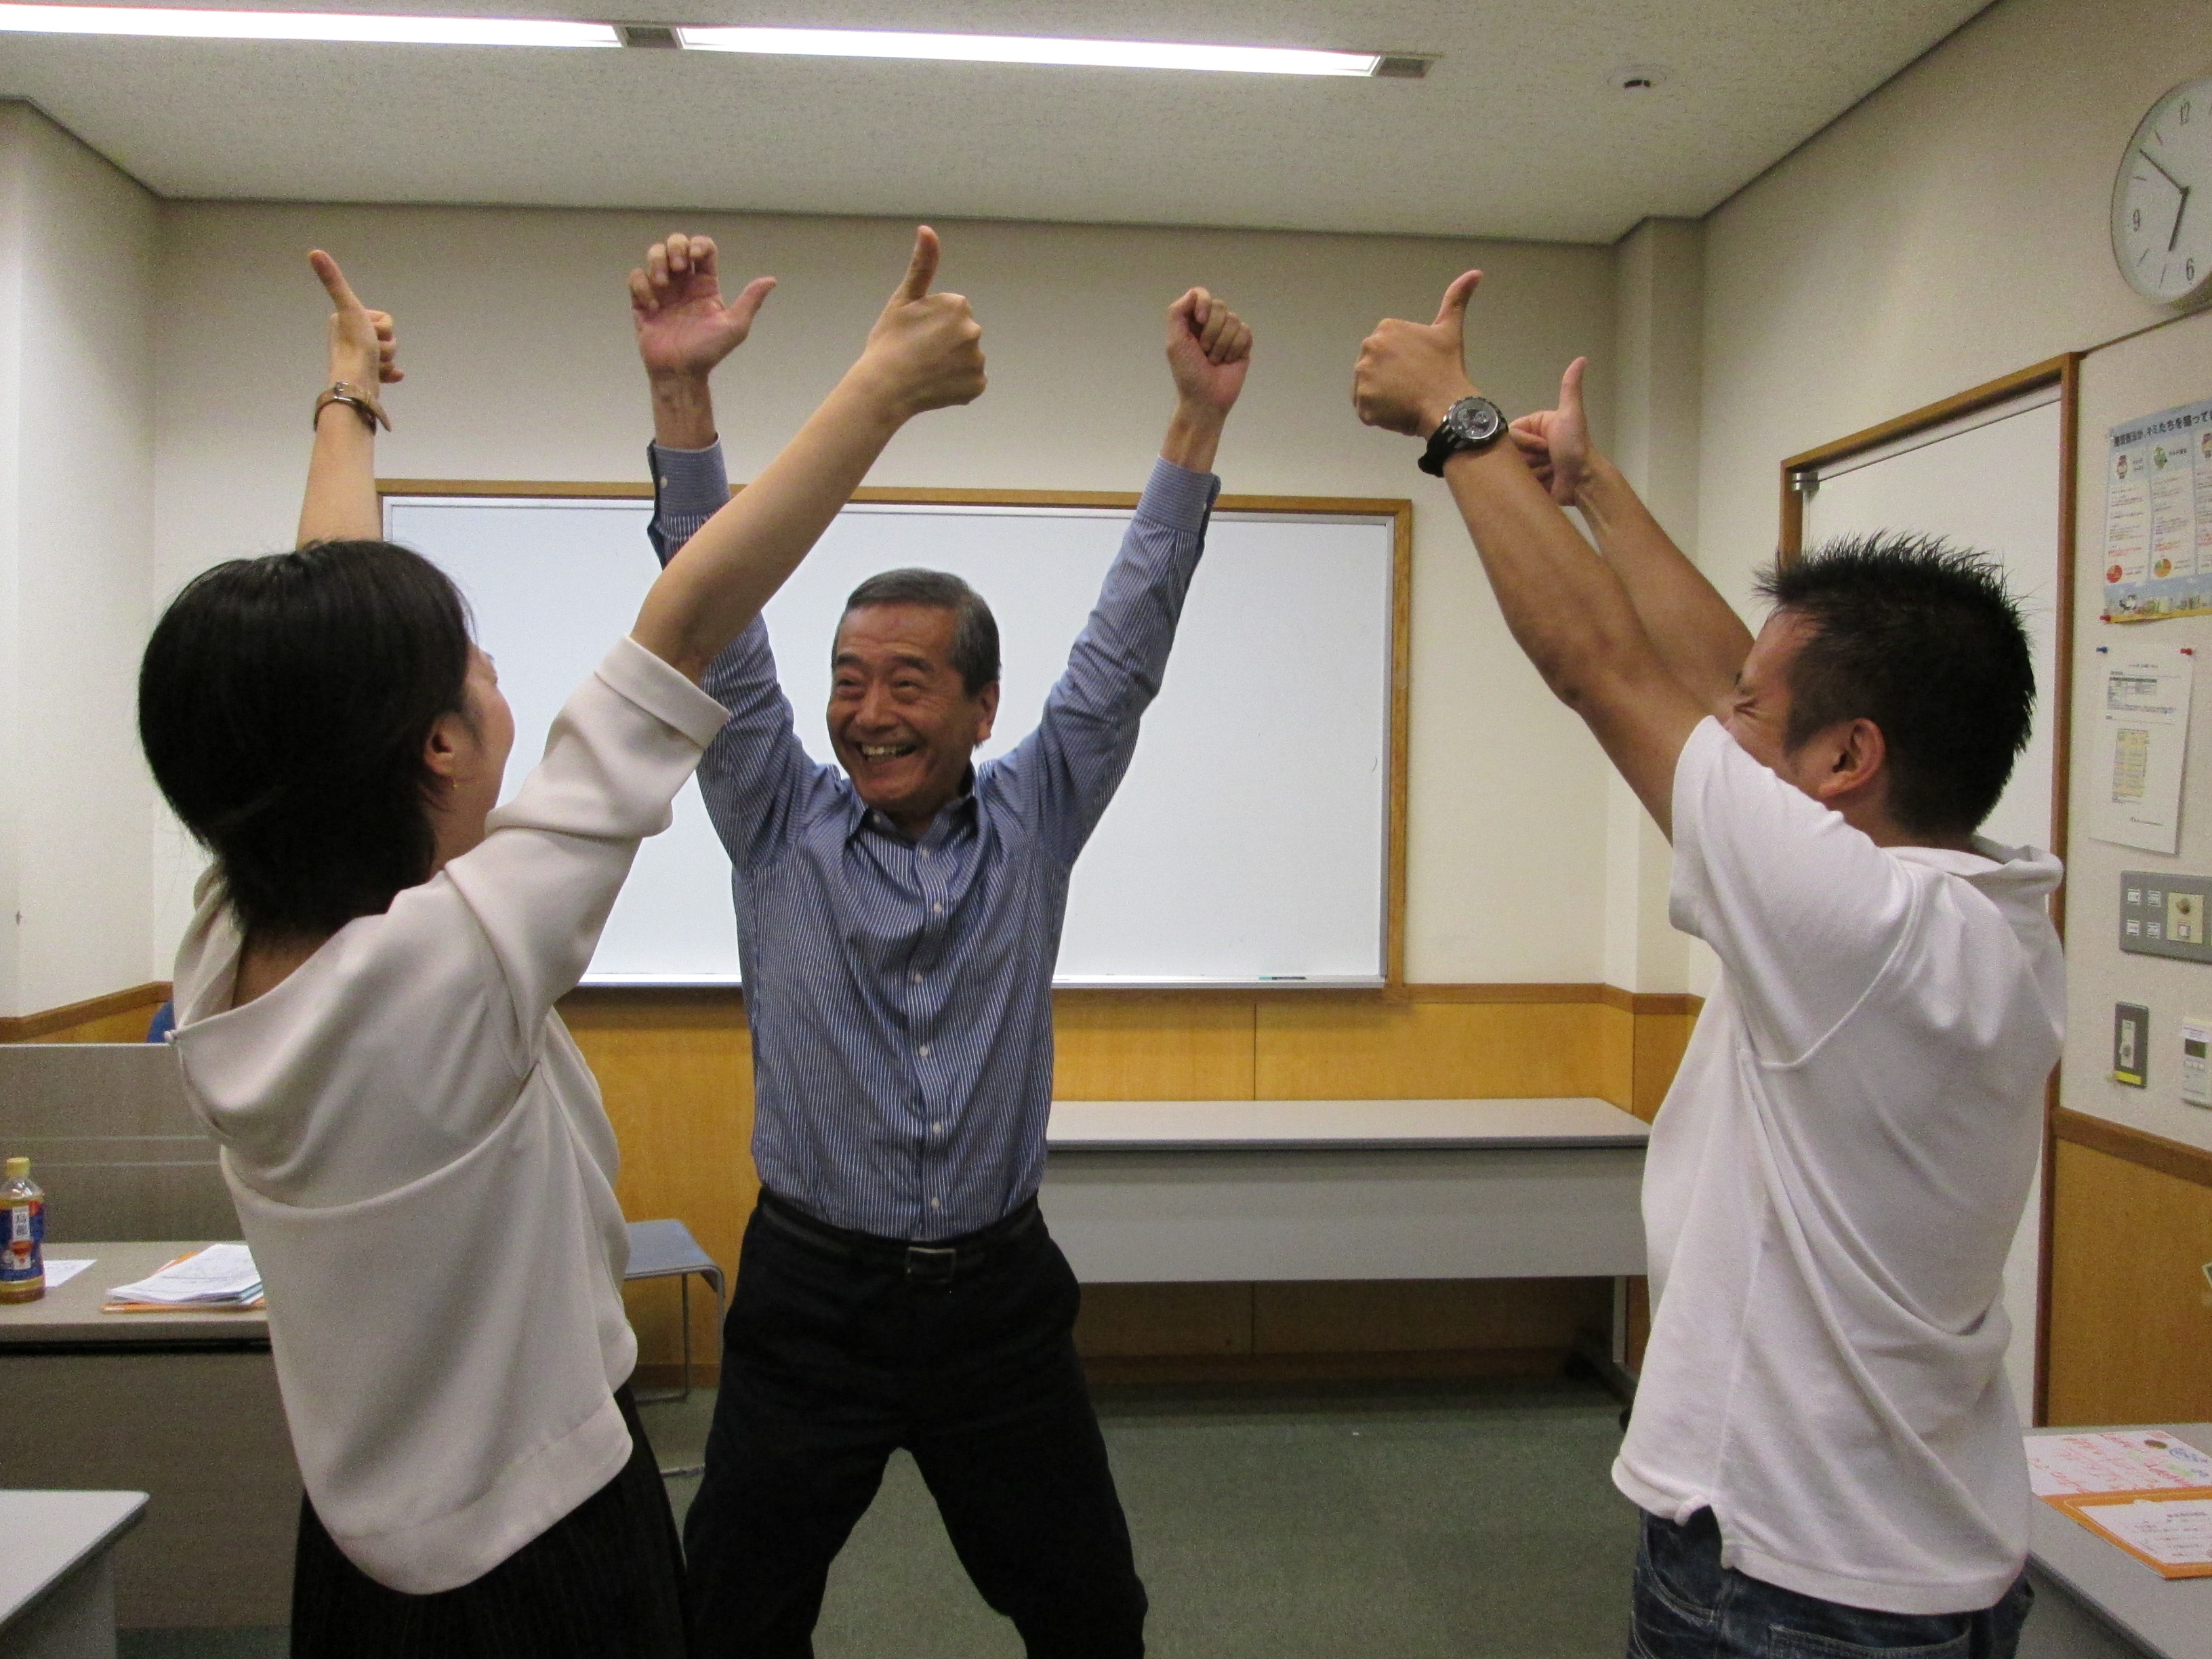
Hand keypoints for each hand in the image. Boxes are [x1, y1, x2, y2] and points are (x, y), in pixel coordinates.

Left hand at [309, 250, 399, 390]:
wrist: (356, 382)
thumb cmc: (354, 345)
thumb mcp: (348, 307)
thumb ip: (333, 280)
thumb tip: (314, 251)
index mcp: (343, 320)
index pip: (383, 319)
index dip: (383, 327)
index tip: (368, 333)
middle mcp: (348, 337)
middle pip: (387, 336)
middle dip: (386, 345)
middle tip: (372, 350)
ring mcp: (358, 358)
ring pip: (388, 353)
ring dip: (387, 360)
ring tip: (374, 365)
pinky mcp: (367, 375)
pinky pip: (388, 369)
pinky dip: (391, 373)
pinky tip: (392, 375)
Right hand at [630, 233, 775, 382]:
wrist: (680, 372)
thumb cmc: (708, 351)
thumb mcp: (735, 326)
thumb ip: (750, 301)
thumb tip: (771, 280)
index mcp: (705, 284)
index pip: (703, 249)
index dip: (699, 245)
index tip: (696, 258)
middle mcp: (683, 283)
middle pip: (676, 243)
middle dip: (675, 246)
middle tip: (678, 267)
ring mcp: (662, 291)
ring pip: (654, 254)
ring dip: (656, 260)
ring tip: (662, 284)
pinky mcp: (642, 301)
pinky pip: (636, 277)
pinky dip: (642, 286)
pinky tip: (653, 306)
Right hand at [857, 227, 985, 417]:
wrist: (883, 388)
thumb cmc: (888, 342)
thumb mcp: (903, 299)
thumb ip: (922, 264)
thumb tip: (927, 229)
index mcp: (958, 305)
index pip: (951, 312)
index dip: (931, 323)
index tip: (915, 333)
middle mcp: (973, 330)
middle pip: (961, 334)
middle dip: (944, 343)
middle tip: (918, 354)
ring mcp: (977, 360)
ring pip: (966, 359)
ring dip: (950, 365)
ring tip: (925, 371)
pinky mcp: (977, 385)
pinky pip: (970, 382)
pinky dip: (956, 386)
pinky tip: (935, 386)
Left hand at [1165, 289, 1251, 415]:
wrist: (1205, 398)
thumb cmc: (1187, 372)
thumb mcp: (1174, 342)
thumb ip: (1178, 313)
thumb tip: (1194, 293)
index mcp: (1193, 320)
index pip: (1201, 294)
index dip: (1204, 303)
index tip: (1200, 319)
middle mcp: (1211, 323)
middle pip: (1220, 306)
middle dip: (1211, 332)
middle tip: (1204, 351)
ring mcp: (1229, 333)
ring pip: (1234, 320)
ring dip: (1222, 345)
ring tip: (1215, 360)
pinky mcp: (1243, 344)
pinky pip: (1245, 333)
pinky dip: (1235, 349)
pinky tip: (1228, 361)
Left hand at [1352, 270, 1480, 437]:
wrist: (1447, 405)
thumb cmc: (1448, 368)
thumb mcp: (1450, 330)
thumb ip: (1456, 299)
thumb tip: (1476, 273)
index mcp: (1386, 328)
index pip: (1387, 350)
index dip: (1403, 362)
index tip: (1419, 369)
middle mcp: (1368, 347)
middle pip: (1375, 368)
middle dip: (1390, 377)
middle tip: (1413, 386)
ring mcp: (1362, 377)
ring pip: (1369, 389)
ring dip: (1384, 396)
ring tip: (1407, 399)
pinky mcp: (1361, 403)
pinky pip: (1366, 410)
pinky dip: (1379, 415)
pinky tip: (1398, 412)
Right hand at [1509, 357, 1590, 505]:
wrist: (1583, 481)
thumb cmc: (1575, 447)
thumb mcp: (1571, 414)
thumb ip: (1570, 388)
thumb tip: (1581, 358)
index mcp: (1538, 425)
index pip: (1511, 433)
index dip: (1524, 442)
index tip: (1543, 446)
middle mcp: (1533, 442)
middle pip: (1511, 451)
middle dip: (1529, 457)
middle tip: (1548, 459)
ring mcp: (1531, 462)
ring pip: (1514, 467)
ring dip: (1532, 471)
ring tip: (1549, 472)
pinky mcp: (1531, 480)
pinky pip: (1517, 482)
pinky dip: (1531, 483)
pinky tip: (1545, 483)